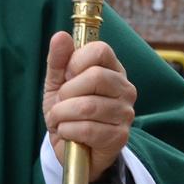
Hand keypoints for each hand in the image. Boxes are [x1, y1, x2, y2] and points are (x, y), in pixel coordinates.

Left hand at [42, 32, 136, 182]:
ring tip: (60, 119)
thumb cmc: (67, 110)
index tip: (67, 76)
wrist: (71, 147)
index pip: (100, 50)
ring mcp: (125, 113)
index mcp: (112, 69)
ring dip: (62, 114)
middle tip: (61, 102)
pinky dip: (67, 130)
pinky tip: (67, 132)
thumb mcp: (57, 82)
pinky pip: (87, 129)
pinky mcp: (120, 137)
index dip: (76, 61)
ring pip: (88, 106)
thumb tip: (60, 36)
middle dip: (67, 92)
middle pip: (96, 77)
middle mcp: (125, 89)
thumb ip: (58, 60)